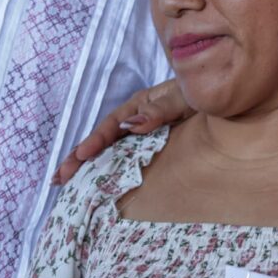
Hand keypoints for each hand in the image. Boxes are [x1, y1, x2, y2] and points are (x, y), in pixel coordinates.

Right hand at [54, 81, 187, 183]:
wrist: (219, 99)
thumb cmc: (200, 94)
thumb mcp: (182, 99)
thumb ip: (159, 110)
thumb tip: (131, 124)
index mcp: (138, 104)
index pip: (111, 125)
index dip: (94, 141)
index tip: (80, 156)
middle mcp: (134, 118)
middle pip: (101, 139)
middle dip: (78, 158)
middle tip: (58, 178)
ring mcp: (139, 132)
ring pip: (108, 150)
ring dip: (86, 166)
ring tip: (63, 183)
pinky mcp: (148, 144)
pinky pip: (123, 158)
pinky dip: (106, 169)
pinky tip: (94, 182)